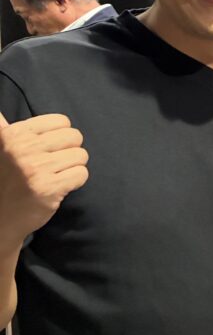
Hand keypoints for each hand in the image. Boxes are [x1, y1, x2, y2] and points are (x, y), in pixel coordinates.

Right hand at [0, 111, 88, 248]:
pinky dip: (76, 181)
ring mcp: (35, 169)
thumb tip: (0, 115)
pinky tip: (60, 186)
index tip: (47, 150)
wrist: (2, 218)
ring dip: (73, 167)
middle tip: (54, 165)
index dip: (61, 137)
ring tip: (56, 175)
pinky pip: (82, 174)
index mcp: (13, 135)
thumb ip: (2, 129)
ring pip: (81, 155)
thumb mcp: (1, 149)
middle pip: (74, 136)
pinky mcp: (49, 188)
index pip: (62, 121)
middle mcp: (23, 149)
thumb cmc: (7, 179)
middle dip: (70, 151)